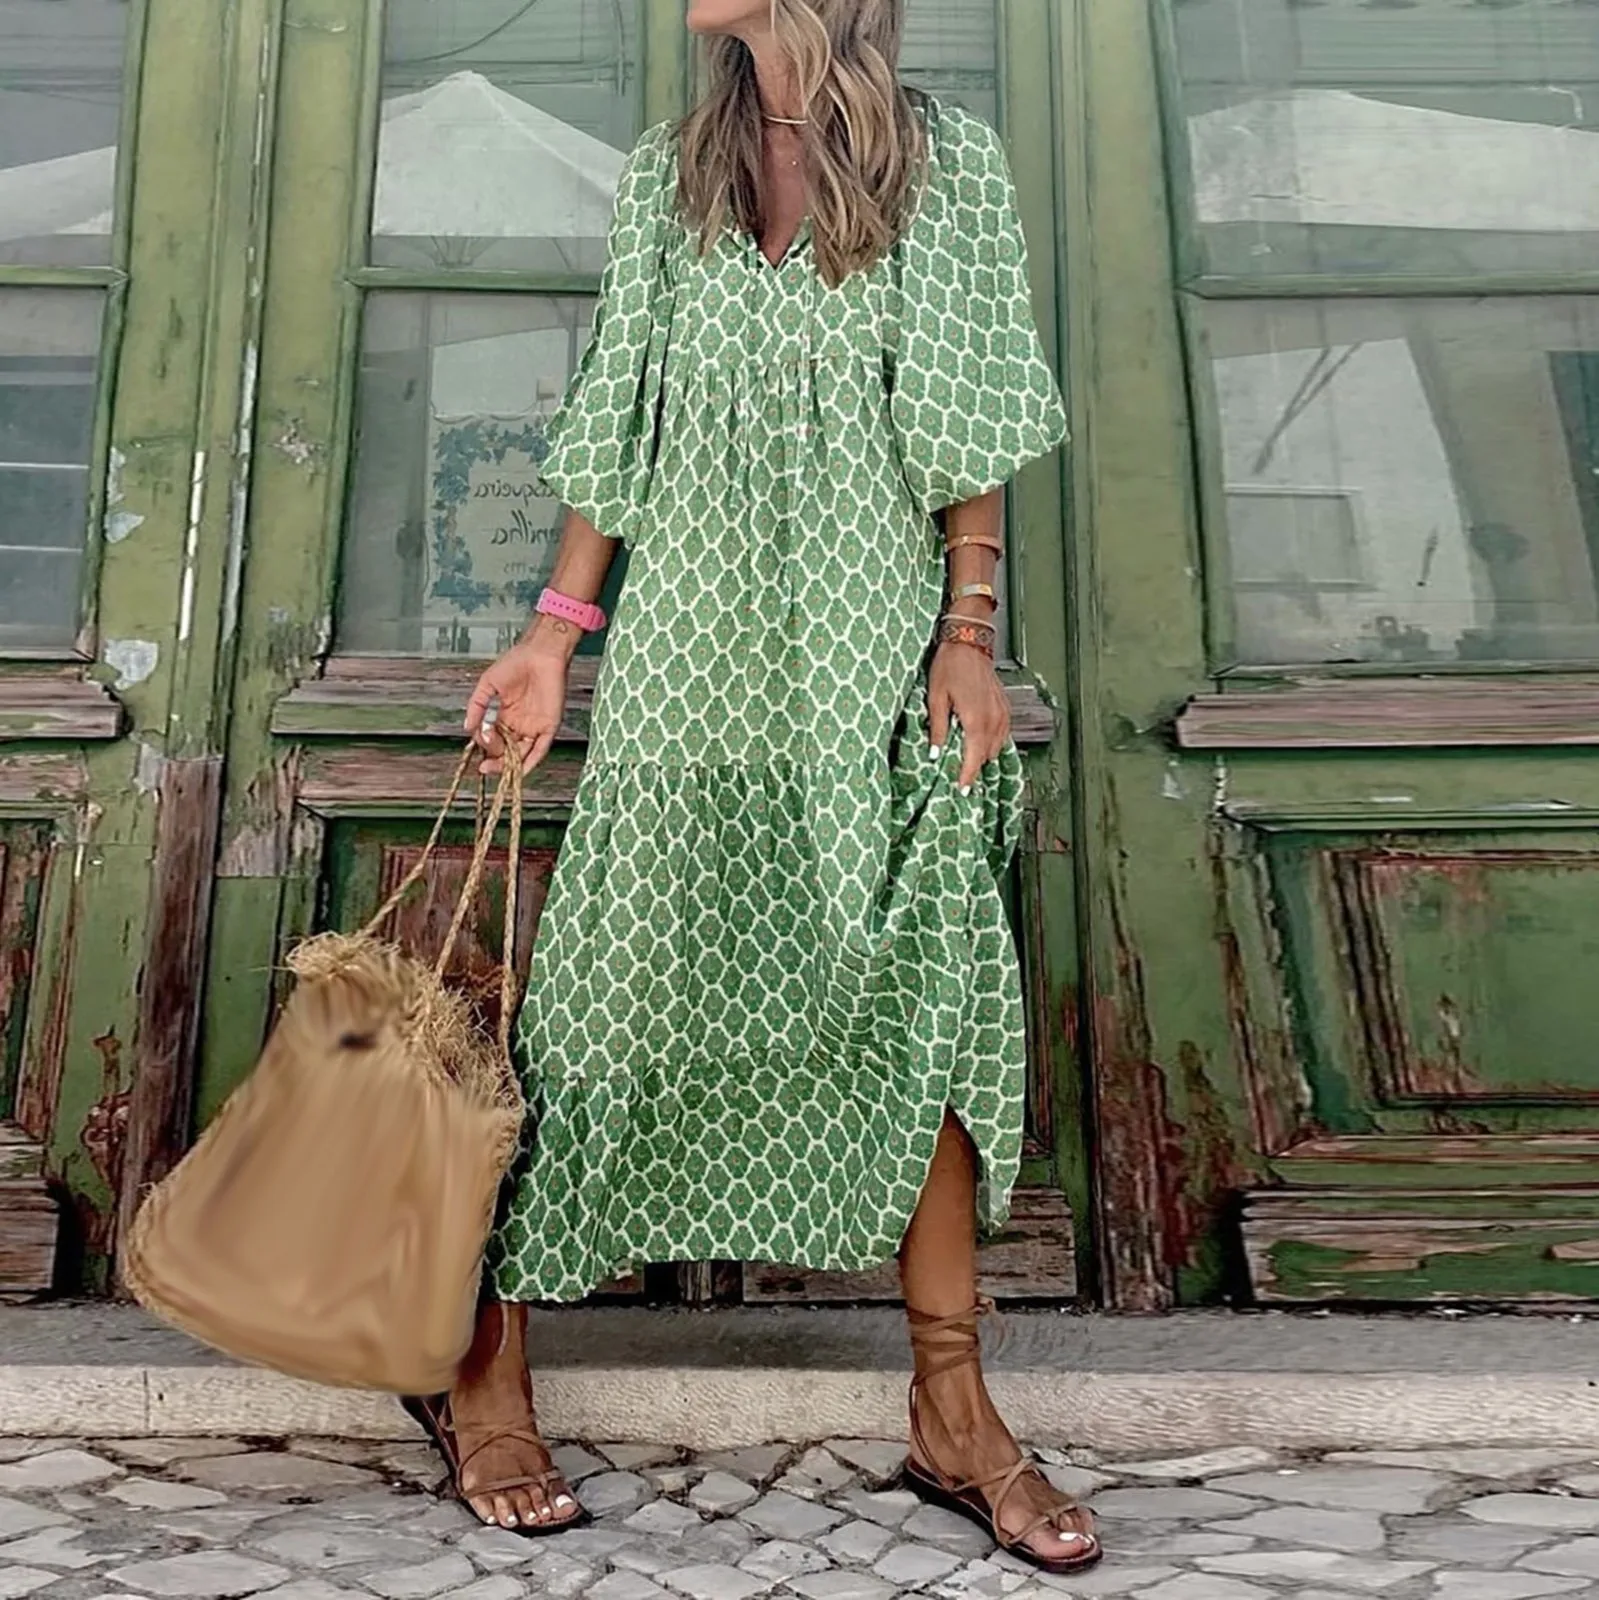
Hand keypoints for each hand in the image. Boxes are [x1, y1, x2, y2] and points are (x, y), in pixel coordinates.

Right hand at [464, 633, 569, 775]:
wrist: (539, 653)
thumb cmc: (516, 662)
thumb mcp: (488, 685)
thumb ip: (477, 705)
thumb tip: (467, 727)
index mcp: (506, 715)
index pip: (493, 738)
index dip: (484, 743)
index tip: (477, 739)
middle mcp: (520, 724)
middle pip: (506, 751)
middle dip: (494, 760)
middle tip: (484, 764)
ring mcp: (535, 727)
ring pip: (521, 754)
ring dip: (508, 765)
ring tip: (493, 767)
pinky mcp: (549, 727)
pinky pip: (540, 749)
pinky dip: (530, 762)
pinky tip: (517, 770)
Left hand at [928, 637, 1009, 791]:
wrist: (969, 642)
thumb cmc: (950, 665)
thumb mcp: (935, 697)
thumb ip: (937, 728)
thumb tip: (934, 752)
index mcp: (975, 719)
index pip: (974, 758)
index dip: (968, 777)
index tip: (962, 790)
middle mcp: (992, 719)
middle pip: (986, 756)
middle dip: (974, 768)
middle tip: (960, 778)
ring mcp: (1001, 713)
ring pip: (996, 747)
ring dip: (983, 756)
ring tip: (969, 762)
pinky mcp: (1004, 707)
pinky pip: (1002, 734)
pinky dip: (992, 742)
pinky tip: (981, 742)